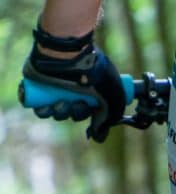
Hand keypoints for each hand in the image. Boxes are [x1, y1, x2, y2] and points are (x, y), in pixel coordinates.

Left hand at [22, 25, 124, 141]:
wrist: (71, 53)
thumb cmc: (98, 75)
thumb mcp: (115, 100)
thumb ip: (109, 121)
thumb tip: (96, 137)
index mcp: (91, 89)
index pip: (87, 112)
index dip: (88, 117)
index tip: (91, 116)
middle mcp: (74, 86)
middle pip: (72, 113)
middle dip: (75, 113)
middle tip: (77, 104)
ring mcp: (57, 84)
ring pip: (57, 111)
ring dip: (60, 112)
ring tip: (61, 103)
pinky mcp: (40, 82)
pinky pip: (39, 104)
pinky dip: (42, 109)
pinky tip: (45, 107)